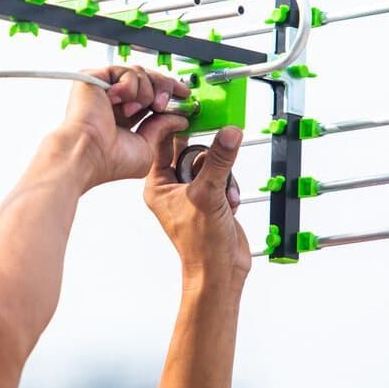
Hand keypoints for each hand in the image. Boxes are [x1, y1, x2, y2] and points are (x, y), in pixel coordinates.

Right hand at [57, 65, 190, 188]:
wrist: (88, 153)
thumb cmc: (109, 160)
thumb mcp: (148, 147)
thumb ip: (163, 129)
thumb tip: (178, 118)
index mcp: (125, 117)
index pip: (152, 95)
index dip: (169, 92)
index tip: (185, 95)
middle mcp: (115, 101)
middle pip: (149, 79)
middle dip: (163, 88)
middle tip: (162, 104)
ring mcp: (105, 89)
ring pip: (140, 73)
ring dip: (144, 92)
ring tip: (133, 110)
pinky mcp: (94, 77)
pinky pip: (125, 71)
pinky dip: (129, 85)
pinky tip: (119, 101)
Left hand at [143, 126, 250, 285]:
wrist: (220, 272)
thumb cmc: (201, 244)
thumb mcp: (209, 194)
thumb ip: (219, 161)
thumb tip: (228, 133)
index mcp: (158, 184)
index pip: (162, 144)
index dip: (177, 128)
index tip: (193, 114)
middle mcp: (172, 187)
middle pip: (193, 152)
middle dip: (211, 160)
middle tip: (218, 164)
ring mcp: (192, 194)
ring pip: (211, 165)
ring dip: (223, 177)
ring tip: (224, 195)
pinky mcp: (210, 200)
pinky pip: (222, 178)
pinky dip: (230, 188)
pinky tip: (230, 203)